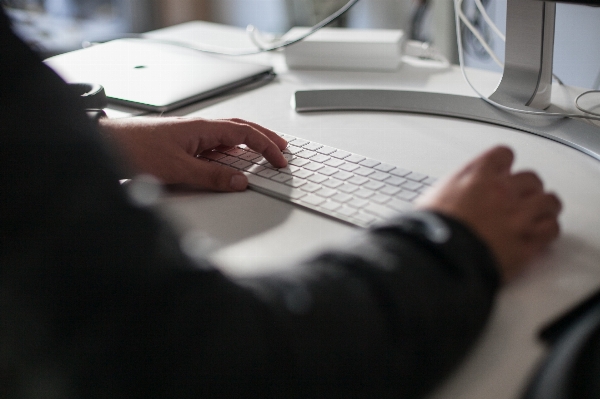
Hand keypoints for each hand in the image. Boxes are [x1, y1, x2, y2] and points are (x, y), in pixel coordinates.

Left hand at [99, 116, 287, 191]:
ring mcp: (192, 137)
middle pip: (241, 129)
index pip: (246, 133)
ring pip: (228, 138)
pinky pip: (214, 148)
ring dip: (248, 145)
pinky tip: (231, 162)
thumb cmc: (135, 149)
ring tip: (263, 155)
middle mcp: (200, 129)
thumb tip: (240, 182)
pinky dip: (230, 154)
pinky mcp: (183, 146)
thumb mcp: (178, 169)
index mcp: (203, 128)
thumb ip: (211, 176)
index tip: (280, 160)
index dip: (267, 146)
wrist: (106, 144)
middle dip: (264, 139)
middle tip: (282, 149)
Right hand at [415, 146, 561, 281]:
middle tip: (519, 198)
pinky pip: (551, 229)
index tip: (501, 171)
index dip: (503, 165)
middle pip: (530, 178)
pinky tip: (540, 233)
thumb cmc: (429, 233)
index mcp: (476, 176)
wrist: (439, 260)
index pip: (503, 155)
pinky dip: (547, 230)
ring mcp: (518, 216)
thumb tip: (447, 198)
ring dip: (543, 207)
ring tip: (537, 213)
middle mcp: (502, 191)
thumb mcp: (430, 200)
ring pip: (548, 201)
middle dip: (526, 188)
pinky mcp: (527, 243)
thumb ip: (451, 192)